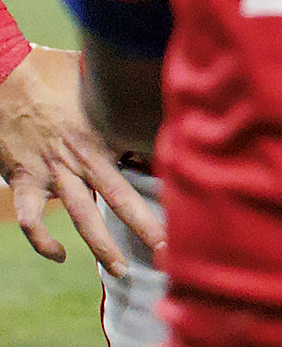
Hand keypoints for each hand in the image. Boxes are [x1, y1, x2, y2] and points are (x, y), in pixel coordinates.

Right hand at [0, 48, 158, 272]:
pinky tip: (59, 255)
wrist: (5, 77)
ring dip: (102, 246)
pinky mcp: (22, 179)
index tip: (198, 208)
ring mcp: (51, 171)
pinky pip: (30, 219)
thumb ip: (126, 97)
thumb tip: (163, 86)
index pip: (146, 163)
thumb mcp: (97, 86)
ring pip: (81, 215)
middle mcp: (82, 158)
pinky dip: (42, 241)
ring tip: (122, 270)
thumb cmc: (54, 77)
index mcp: (105, 136)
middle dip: (146, 227)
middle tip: (169, 254)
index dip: (171, 185)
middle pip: (120, 198)